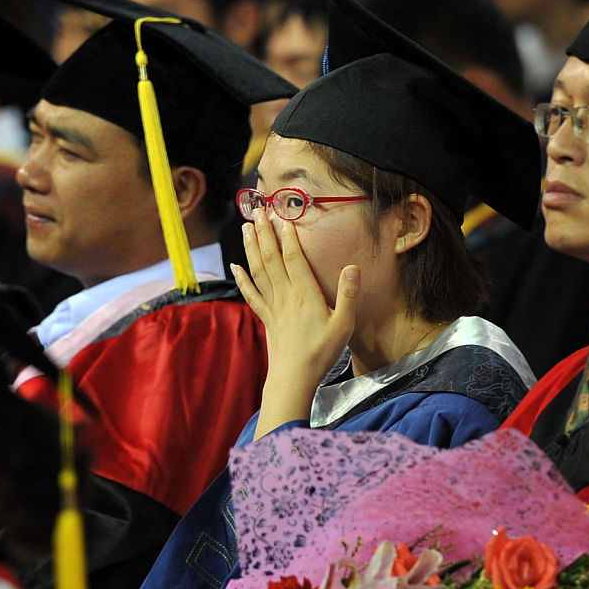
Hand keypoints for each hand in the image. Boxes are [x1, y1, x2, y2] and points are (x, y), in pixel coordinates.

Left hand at [232, 207, 359, 438]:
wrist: (294, 377)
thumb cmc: (322, 352)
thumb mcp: (344, 324)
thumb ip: (348, 294)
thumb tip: (353, 266)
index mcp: (305, 294)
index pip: (293, 257)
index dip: (288, 235)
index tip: (283, 214)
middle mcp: (285, 295)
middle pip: (271, 258)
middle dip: (264, 232)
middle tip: (257, 210)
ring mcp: (272, 306)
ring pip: (258, 271)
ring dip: (251, 248)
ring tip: (245, 227)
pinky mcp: (266, 318)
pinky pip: (251, 294)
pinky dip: (242, 279)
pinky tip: (235, 266)